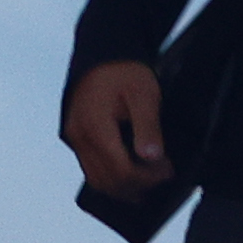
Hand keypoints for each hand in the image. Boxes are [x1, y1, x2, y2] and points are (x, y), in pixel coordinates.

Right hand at [63, 59, 170, 193]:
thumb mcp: (144, 94)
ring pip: (97, 180)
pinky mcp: (76, 138)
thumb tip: (152, 157)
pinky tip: (130, 175)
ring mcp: (74, 139)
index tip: (168, 171)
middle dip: (137, 186)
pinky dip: (111, 178)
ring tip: (148, 183)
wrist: (102, 55)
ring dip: (123, 187)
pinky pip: (92, 169)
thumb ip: (148, 126)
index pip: (121, 170)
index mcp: (95, 126)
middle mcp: (79, 136)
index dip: (147, 178)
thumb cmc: (125, 71)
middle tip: (162, 177)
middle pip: (108, 180)